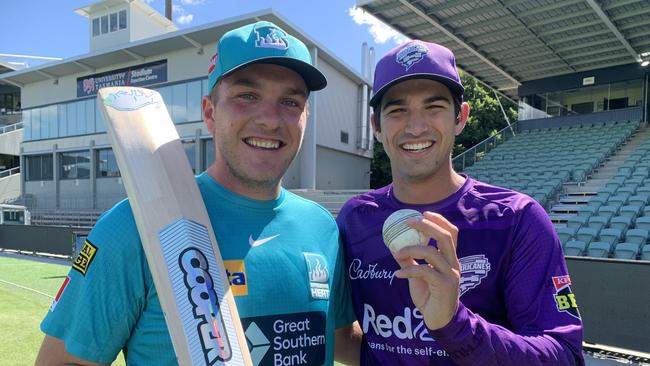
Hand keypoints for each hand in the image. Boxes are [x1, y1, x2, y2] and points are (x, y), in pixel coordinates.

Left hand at [393, 211, 460, 329]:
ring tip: (397, 254)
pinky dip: (409, 270)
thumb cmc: (430, 296)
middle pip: (445, 237)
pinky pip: (425, 271)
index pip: (451, 233)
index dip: (439, 220)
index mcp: (450, 258)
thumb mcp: (418, 276)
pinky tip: (397, 274)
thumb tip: (396, 247)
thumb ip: (411, 261)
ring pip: (432, 253)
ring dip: (411, 250)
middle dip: (427, 226)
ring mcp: (451, 274)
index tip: (423, 213)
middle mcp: (453, 264)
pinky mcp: (445, 286)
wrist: (439, 320)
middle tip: (409, 222)